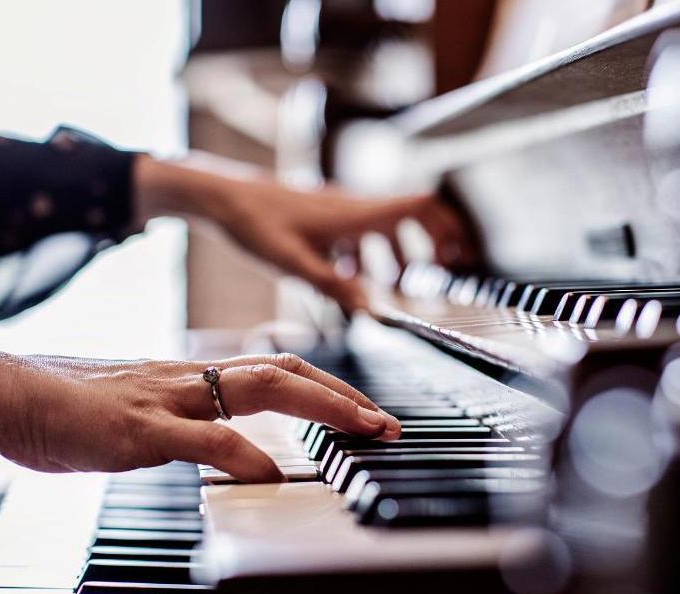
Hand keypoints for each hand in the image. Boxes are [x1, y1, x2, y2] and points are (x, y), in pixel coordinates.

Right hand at [0, 340, 400, 481]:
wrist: (4, 391)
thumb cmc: (66, 405)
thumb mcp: (139, 410)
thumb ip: (183, 422)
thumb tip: (221, 442)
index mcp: (191, 377)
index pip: (275, 370)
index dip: (326, 387)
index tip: (366, 412)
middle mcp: (189, 379)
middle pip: (284, 370)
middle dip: (345, 396)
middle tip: (389, 424)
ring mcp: (167, 399)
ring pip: (258, 389)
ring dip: (321, 407)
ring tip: (363, 429)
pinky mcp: (138, 429)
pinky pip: (201, 437)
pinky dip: (244, 454)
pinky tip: (273, 473)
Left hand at [133, 154, 469, 311]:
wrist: (219, 197)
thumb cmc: (253, 224)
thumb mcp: (293, 263)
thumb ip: (334, 286)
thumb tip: (371, 309)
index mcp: (354, 215)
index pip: (417, 207)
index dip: (446, 226)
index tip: (461, 254)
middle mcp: (352, 207)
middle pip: (410, 213)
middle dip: (430, 241)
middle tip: (441, 271)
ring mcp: (337, 209)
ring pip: (383, 225)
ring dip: (395, 252)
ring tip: (391, 285)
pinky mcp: (321, 216)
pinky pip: (358, 230)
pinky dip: (366, 252)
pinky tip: (347, 276)